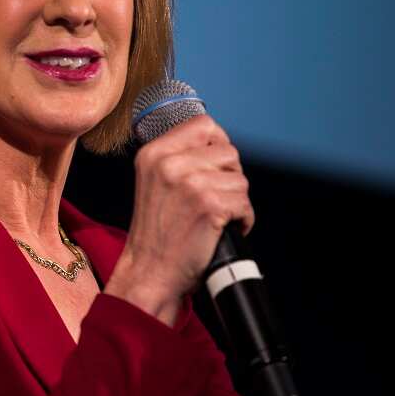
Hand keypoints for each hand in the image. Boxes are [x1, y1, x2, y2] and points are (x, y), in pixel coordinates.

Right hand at [104, 115, 254, 321]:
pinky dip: (242, 220)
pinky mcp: (210, 205)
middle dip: (229, 176)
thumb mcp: (154, 181)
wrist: (149, 271)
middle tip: (214, 198)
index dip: (218, 143)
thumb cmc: (156, 232)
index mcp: (153, 153)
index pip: (203, 124)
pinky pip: (245, 203)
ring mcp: (190, 183)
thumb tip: (217, 142)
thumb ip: (177, 157)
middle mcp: (169, 163)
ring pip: (240, 179)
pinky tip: (222, 229)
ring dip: (236, 201)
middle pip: (228, 151)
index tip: (215, 166)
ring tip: (215, 216)